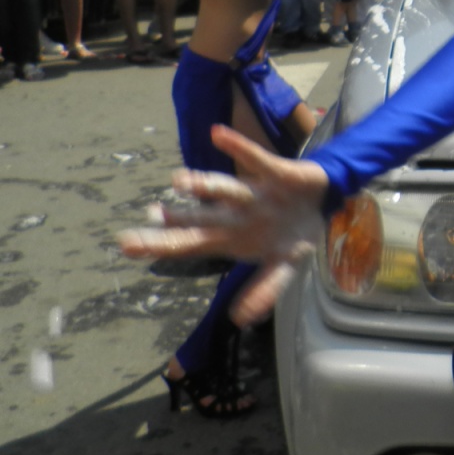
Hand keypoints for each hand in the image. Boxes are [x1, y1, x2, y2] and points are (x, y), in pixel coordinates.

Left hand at [118, 126, 329, 325]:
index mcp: (232, 238)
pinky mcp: (276, 172)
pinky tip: (218, 135)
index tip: (127, 246)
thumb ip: (265, 290)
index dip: (161, 245)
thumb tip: (240, 319)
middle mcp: (235, 214)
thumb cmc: (295, 232)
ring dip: (205, 185)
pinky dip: (239, 148)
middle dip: (170, 223)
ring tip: (179, 182)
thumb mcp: (285, 266)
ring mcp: (254, 192)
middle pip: (198, 219)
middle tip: (133, 229)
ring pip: (226, 190)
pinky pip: (256, 159)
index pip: (190, 243)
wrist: (324, 199)